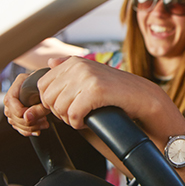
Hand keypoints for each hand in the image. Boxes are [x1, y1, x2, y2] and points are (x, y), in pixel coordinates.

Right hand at [3, 73, 50, 136]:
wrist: (50, 86)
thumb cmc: (48, 85)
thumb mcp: (45, 92)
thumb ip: (37, 105)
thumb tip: (27, 117)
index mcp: (16, 87)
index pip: (10, 102)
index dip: (23, 111)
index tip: (37, 112)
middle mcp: (11, 98)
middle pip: (13, 116)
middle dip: (30, 121)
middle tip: (44, 119)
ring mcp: (13, 108)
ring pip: (16, 124)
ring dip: (32, 127)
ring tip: (44, 123)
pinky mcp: (17, 117)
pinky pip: (19, 128)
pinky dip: (29, 131)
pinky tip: (38, 130)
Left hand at [35, 56, 184, 139]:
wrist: (142, 96)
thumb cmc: (116, 90)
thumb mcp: (91, 74)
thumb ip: (69, 68)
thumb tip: (50, 62)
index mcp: (73, 61)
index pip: (42, 85)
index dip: (51, 102)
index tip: (66, 108)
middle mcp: (77, 66)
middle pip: (47, 98)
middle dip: (59, 112)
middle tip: (75, 115)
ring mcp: (86, 77)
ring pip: (58, 108)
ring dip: (69, 119)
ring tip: (83, 117)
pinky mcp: (95, 91)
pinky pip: (72, 115)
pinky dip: (78, 123)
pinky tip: (88, 121)